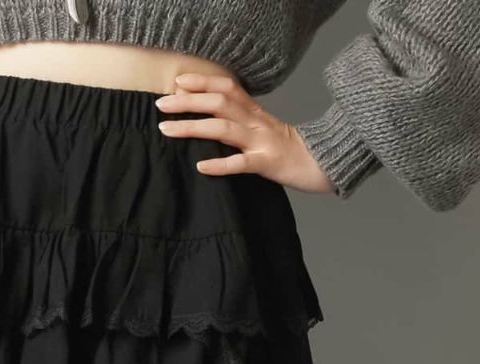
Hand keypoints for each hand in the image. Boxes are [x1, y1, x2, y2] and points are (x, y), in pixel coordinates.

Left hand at [155, 73, 335, 194]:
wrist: (319, 162)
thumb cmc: (284, 147)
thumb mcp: (261, 126)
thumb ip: (238, 118)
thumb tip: (206, 117)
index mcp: (253, 110)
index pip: (226, 87)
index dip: (202, 82)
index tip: (177, 83)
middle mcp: (255, 121)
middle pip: (219, 103)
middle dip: (188, 102)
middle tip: (161, 105)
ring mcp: (260, 141)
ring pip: (223, 129)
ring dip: (193, 128)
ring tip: (167, 130)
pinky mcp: (265, 163)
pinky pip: (241, 163)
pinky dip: (220, 164)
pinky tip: (201, 166)